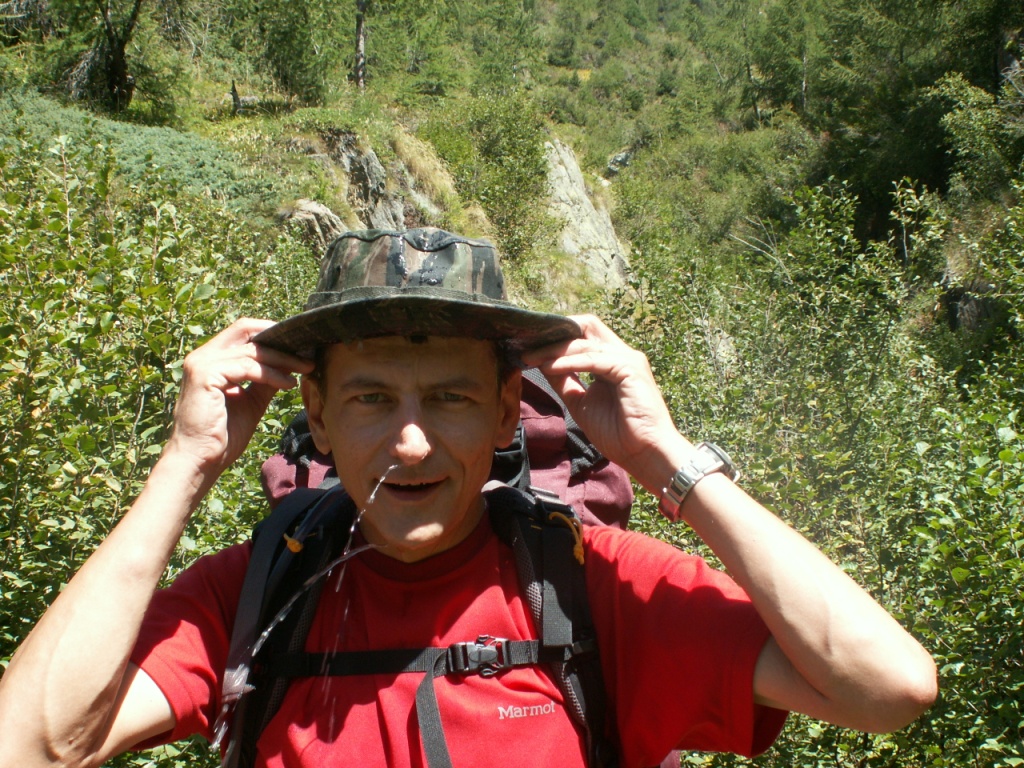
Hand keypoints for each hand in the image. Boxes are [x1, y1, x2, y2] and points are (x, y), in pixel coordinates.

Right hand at [164, 318, 313, 475]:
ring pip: (252, 350)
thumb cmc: (222, 436)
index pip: (243, 331)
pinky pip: (247, 367)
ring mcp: (201, 363)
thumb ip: (265, 380)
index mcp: (210, 359)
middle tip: (308, 354)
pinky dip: (271, 374)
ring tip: (305, 369)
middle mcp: (202, 356)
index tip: (299, 347)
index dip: (272, 333)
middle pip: (247, 331)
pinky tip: (288, 384)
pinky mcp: (205, 375)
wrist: (201, 460)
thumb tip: (288, 366)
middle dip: (281, 341)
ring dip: (283, 359)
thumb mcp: (251, 401)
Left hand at [521, 314, 689, 490]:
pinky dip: (568, 362)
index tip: (529, 346)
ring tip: (530, 358)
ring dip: (554, 349)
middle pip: (586, 325)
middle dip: (555, 332)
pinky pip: (592, 359)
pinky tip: (548, 367)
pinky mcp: (629, 369)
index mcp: (611, 360)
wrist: (644, 453)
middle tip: (526, 343)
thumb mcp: (581, 403)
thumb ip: (565, 382)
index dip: (558, 335)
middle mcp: (621, 354)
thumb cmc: (618, 434)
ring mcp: (627, 359)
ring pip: (584, 342)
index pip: (584, 334)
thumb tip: (542, 365)